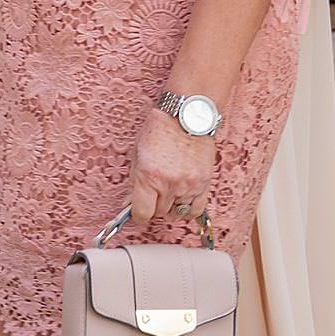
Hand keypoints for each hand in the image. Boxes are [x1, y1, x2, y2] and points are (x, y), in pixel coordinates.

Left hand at [128, 106, 216, 228]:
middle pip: (159, 213)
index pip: (142, 212)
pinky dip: (187, 210)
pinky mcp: (204, 184)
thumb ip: (135, 181)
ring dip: (169, 208)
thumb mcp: (137, 154)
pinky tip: (182, 202)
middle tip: (150, 197)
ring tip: (166, 195)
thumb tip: (131, 203)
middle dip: (152, 207)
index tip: (136, 216)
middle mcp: (170, 184)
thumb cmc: (159, 131)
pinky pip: (196, 209)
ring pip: (177, 213)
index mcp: (149, 177)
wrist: (186, 118)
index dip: (137, 217)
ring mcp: (189, 186)